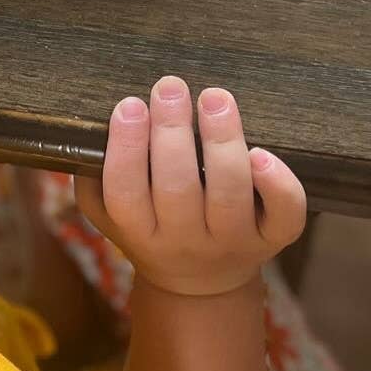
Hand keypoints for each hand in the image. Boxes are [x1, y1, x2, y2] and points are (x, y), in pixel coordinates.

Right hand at [76, 76, 305, 296]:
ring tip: (214, 97)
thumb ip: (93, 178)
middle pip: (177, 190)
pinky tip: (264, 152)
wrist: (200, 284)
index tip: (129, 104)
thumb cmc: (149, 228)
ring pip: (229, 195)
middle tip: (170, 86)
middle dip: (172, 133)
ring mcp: (232, 242)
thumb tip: (87, 128)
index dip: (126, 149)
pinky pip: (283, 218)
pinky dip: (278, 185)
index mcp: (139, 232)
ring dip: (222, 142)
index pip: (126, 193)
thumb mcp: (108, 215)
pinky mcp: (272, 239)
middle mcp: (184, 241)